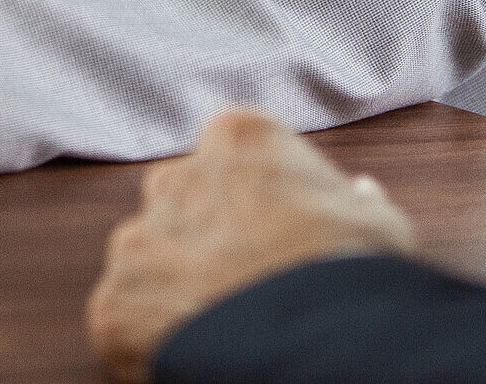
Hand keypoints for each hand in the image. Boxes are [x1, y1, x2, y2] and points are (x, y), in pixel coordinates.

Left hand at [87, 113, 417, 381]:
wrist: (317, 345)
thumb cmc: (351, 275)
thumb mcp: (372, 218)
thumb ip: (350, 198)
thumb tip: (359, 196)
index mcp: (236, 137)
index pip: (228, 162)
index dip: (252, 207)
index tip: (271, 238)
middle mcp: (175, 176)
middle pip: (180, 205)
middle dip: (203, 240)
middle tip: (241, 284)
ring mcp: (138, 241)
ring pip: (147, 260)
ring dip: (172, 287)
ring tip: (218, 322)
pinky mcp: (113, 306)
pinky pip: (124, 318)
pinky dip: (149, 338)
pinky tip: (193, 349)